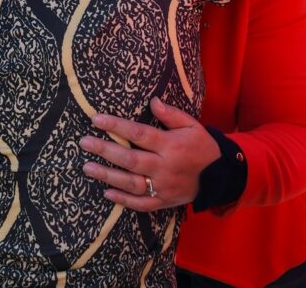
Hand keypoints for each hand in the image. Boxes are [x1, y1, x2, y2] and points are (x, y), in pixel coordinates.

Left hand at [78, 97, 220, 211]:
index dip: (116, 126)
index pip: (139, 134)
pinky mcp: (164, 202)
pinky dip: (123, 200)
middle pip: (130, 159)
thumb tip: (152, 101)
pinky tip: (106, 193)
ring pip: (131, 183)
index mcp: (171, 145)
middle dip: (104, 150)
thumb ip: (171, 115)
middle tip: (84, 142)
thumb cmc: (203, 146)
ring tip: (87, 167)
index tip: (96, 119)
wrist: (221, 176)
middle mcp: (164, 167)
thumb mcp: (192, 125)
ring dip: (107, 175)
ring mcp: (163, 187)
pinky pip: (141, 204)